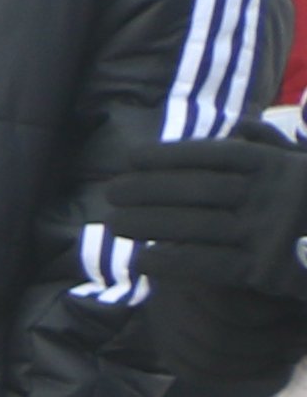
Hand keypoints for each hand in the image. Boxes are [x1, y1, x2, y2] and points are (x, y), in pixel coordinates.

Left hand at [93, 131, 306, 293]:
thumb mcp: (304, 165)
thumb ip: (273, 145)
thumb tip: (238, 126)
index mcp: (280, 166)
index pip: (214, 156)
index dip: (170, 156)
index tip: (133, 158)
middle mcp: (271, 194)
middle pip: (196, 188)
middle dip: (149, 189)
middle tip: (110, 190)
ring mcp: (266, 232)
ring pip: (194, 224)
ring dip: (148, 223)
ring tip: (112, 223)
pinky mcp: (263, 270)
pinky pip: (206, 263)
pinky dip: (170, 259)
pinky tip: (141, 259)